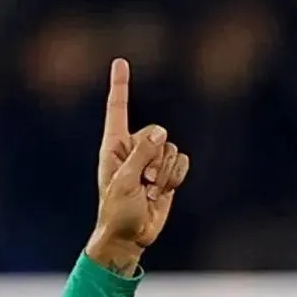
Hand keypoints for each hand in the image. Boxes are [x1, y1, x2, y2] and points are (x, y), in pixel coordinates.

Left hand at [88, 59, 189, 272]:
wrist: (131, 236)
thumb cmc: (117, 211)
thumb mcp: (124, 181)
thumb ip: (141, 154)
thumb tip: (161, 132)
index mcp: (114, 145)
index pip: (117, 109)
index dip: (120, 85)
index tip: (120, 61)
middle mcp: (133, 148)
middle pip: (157, 133)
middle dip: (153, 159)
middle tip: (141, 184)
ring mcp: (151, 160)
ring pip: (171, 149)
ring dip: (164, 173)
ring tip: (149, 191)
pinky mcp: (167, 172)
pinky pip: (182, 161)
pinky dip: (176, 176)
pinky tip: (163, 192)